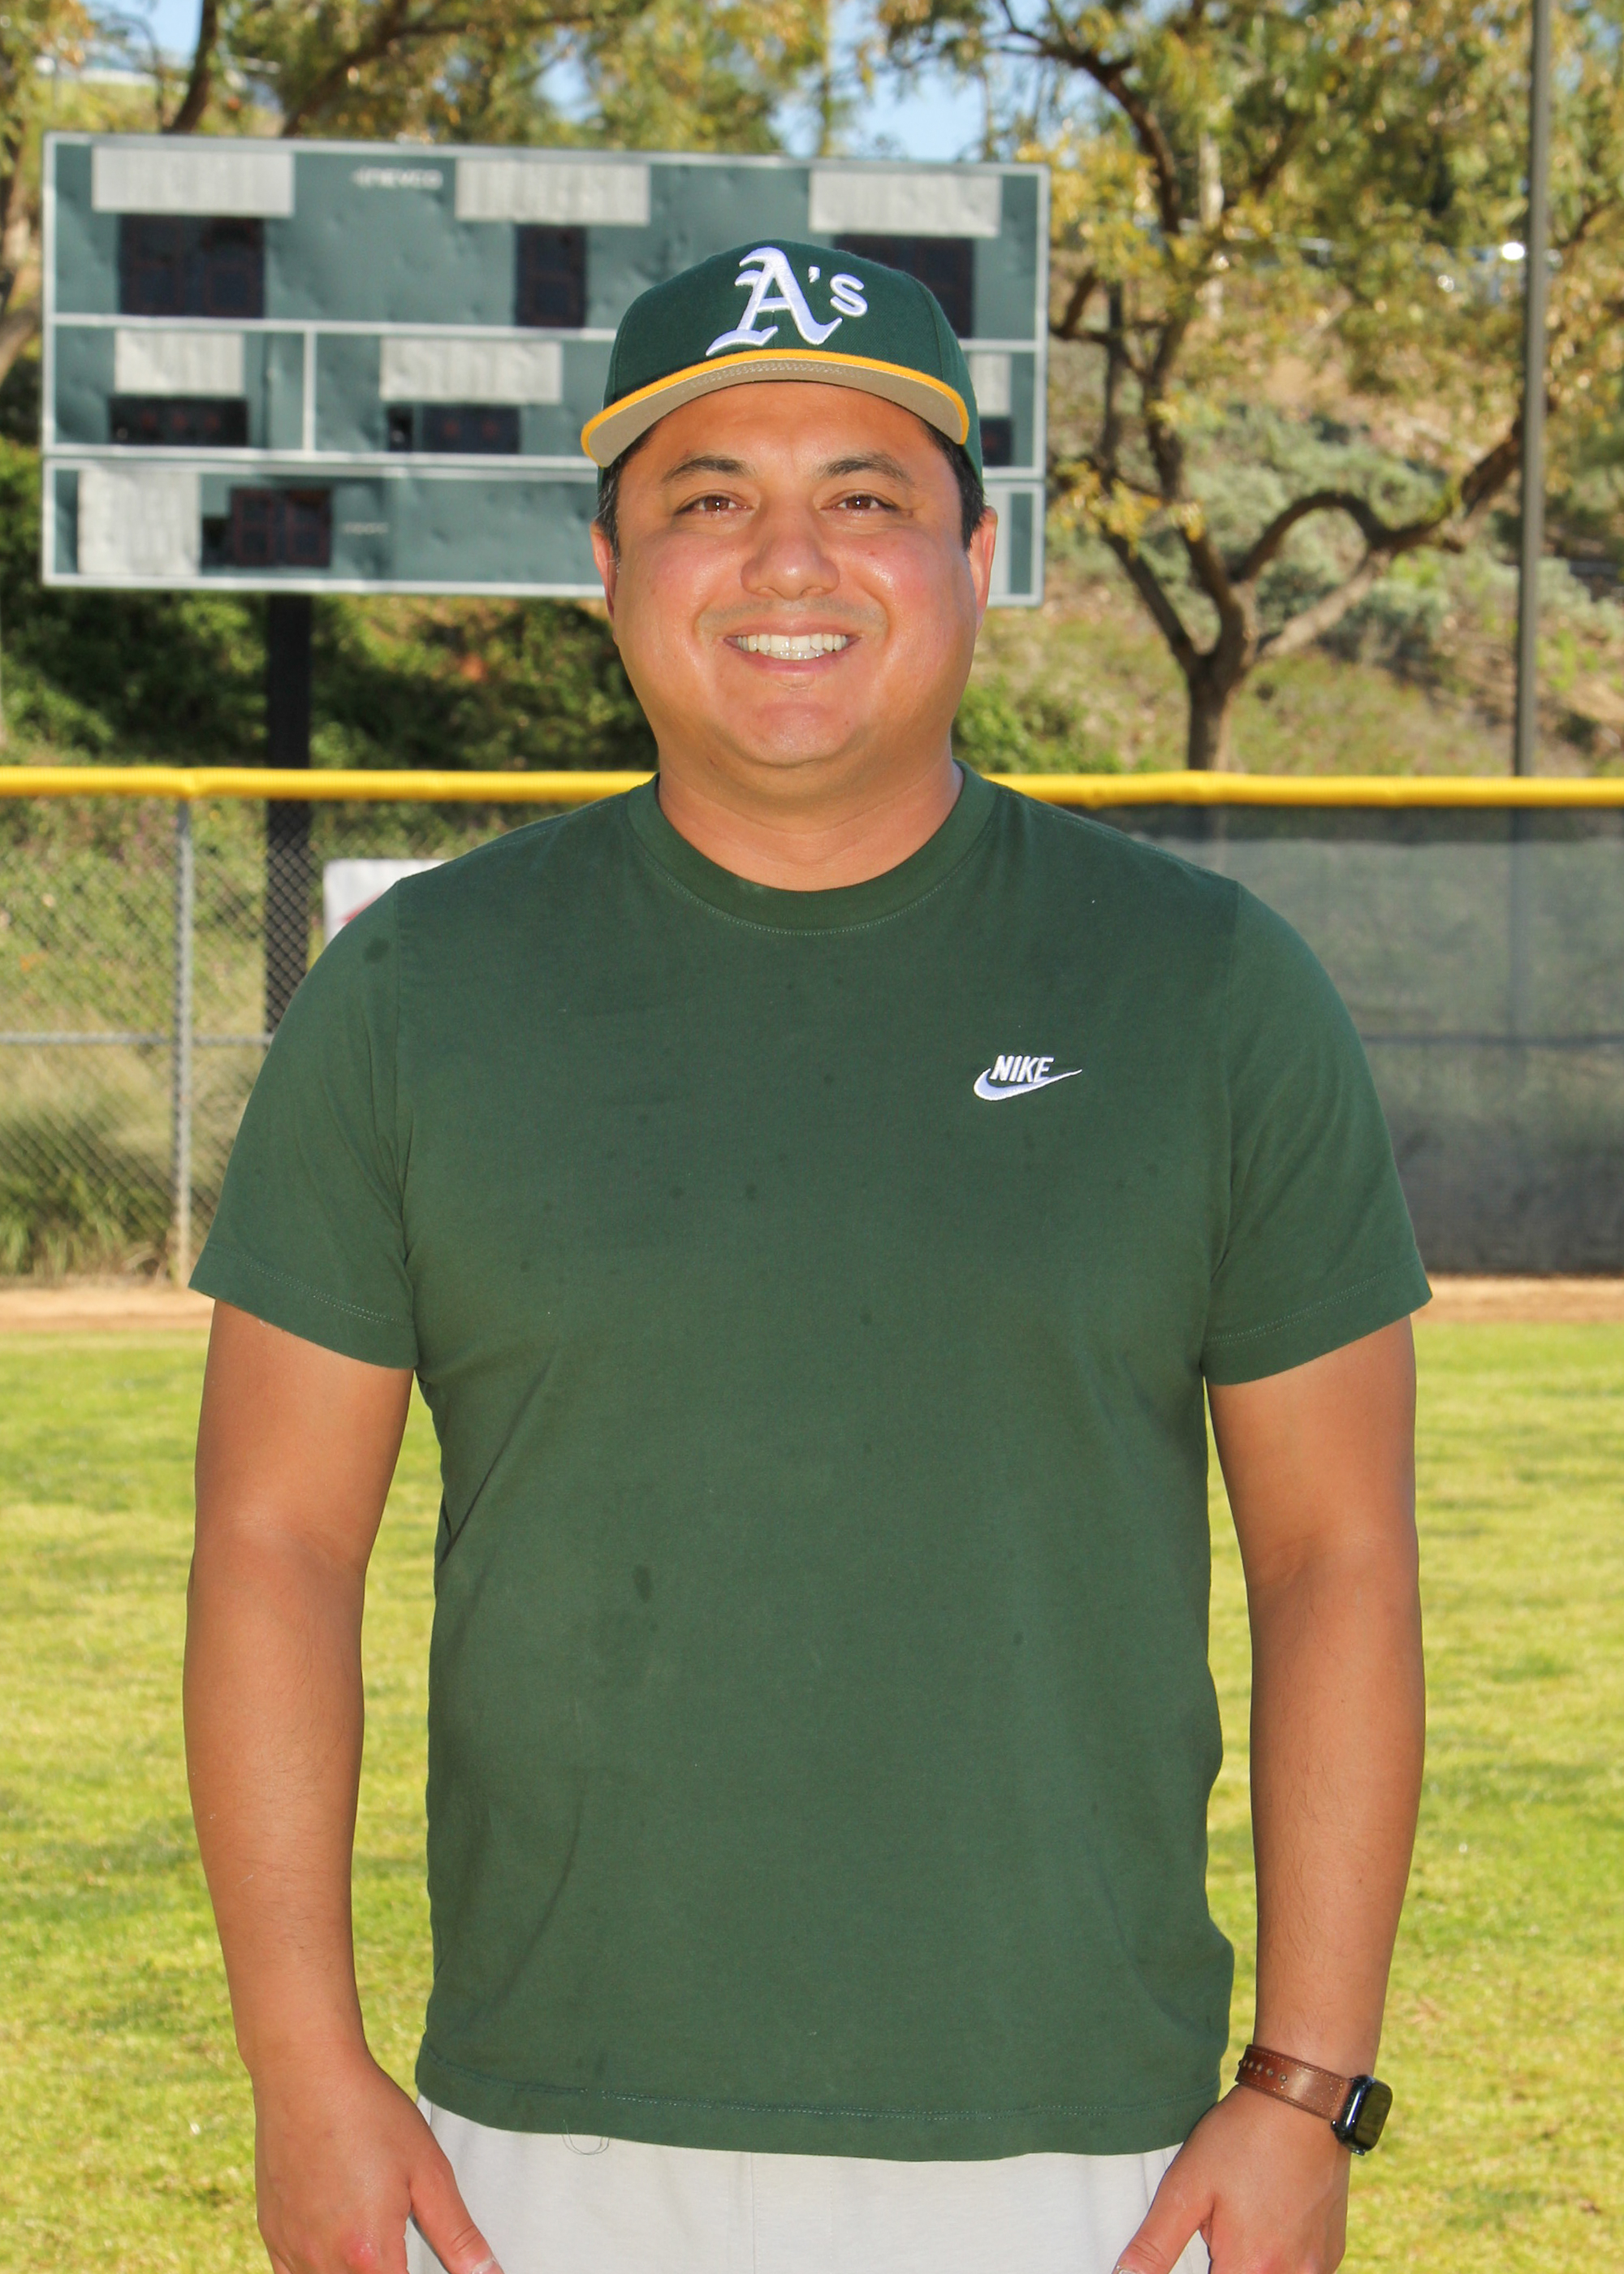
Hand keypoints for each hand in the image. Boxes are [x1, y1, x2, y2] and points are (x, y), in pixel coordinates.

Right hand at [252, 2045, 500, 2273]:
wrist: (306, 2075)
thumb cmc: (371, 2115)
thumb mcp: (428, 2170)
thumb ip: (458, 2234)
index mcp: (369, 2253)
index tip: (418, 2259)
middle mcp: (324, 2263)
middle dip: (387, 2269)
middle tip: (398, 2240)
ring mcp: (292, 2251)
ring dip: (356, 2270)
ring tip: (370, 2234)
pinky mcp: (272, 2234)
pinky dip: (320, 2269)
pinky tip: (337, 2241)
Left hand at [1115, 2087, 1350, 2273]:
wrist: (1304, 2101)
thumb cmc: (1242, 2138)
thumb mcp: (1187, 2185)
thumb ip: (1157, 2243)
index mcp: (1249, 2266)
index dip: (1202, 2269)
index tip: (1206, 2241)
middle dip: (1227, 2262)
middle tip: (1222, 2223)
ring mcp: (1316, 2266)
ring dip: (1255, 2262)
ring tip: (1247, 2215)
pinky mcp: (1332, 2250)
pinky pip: (1302, 2270)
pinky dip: (1282, 2257)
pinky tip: (1272, 2216)